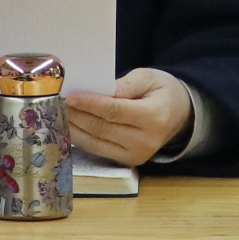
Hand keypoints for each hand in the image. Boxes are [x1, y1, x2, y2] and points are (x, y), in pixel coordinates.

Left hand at [65, 68, 193, 166]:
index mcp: (154, 116)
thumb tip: (99, 92)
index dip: (90, 105)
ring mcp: (137, 155)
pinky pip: (99, 150)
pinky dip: (82, 139)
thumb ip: (125, 85)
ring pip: (96, 143)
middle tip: (58, 102)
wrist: (180, 115)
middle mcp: (146, 140)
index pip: (114, 111)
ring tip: (59, 113)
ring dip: (74, 128)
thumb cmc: (163, 92)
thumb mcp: (149, 78)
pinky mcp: (129, 161)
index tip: (70, 97)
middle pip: (102, 128)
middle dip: (77, 115)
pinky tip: (71, 126)